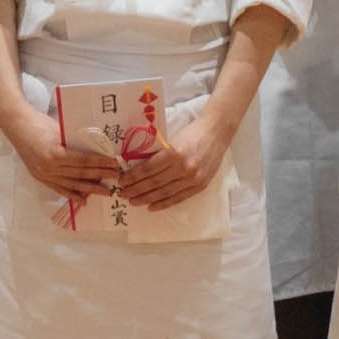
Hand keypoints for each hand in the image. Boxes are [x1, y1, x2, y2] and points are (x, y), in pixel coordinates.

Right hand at [0, 92, 122, 198]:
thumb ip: (75, 140)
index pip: (83, 161)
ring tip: (105, 192)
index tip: (114, 164)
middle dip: (100, 176)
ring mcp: (43, 174)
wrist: (15, 125)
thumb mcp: (60, 129)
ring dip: (89, 189)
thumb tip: (98, 147)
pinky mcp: (39, 177)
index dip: (100, 163)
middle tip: (116, 177)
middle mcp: (48, 167)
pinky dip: (71, 194)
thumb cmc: (39, 122)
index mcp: (54, 153)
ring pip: (71, 184)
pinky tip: (83, 199)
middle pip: (79, 174)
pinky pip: (58, 188)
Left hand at [121, 95, 238, 209]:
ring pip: (165, 192)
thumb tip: (138, 169)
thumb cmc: (192, 132)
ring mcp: (193, 178)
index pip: (148, 169)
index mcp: (174, 152)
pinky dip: (164, 203)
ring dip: (147, 198)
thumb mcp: (172, 139)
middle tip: (123, 194)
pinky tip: (152, 206)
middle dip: (136, 190)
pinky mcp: (200, 185)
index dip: (133, 177)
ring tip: (133, 201)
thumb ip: (158, 155)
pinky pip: (179, 198)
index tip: (122, 181)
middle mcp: (184, 167)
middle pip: (154, 183)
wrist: (217, 132)